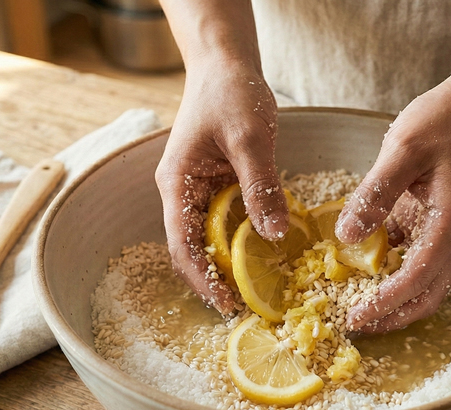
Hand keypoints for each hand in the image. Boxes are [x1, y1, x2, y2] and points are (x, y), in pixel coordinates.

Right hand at [155, 66, 287, 314]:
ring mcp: (199, 190)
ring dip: (232, 262)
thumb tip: (273, 234)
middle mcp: (182, 192)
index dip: (202, 278)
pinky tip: (269, 251)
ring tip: (260, 287)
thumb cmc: (230, 92)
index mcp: (177, 183)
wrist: (226, 63)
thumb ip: (261, 186)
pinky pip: (229, 220)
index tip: (227, 302)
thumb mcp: (250, 139)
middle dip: (216, 278)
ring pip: (212, 237)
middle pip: (193, 247)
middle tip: (249, 305)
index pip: (181, 244)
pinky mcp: (219, 185)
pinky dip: (245, 238)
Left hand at [336, 83, 450, 332]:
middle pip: (427, 294)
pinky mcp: (439, 222)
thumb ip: (375, 194)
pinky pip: (418, 258)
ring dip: (395, 298)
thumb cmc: (444, 119)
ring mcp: (450, 231)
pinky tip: (365, 270)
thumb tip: (346, 237)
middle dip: (393, 315)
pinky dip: (395, 271)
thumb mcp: (402, 149)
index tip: (357, 316)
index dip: (386, 302)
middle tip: (355, 323)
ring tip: (356, 304)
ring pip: (425, 282)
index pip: (418, 278)